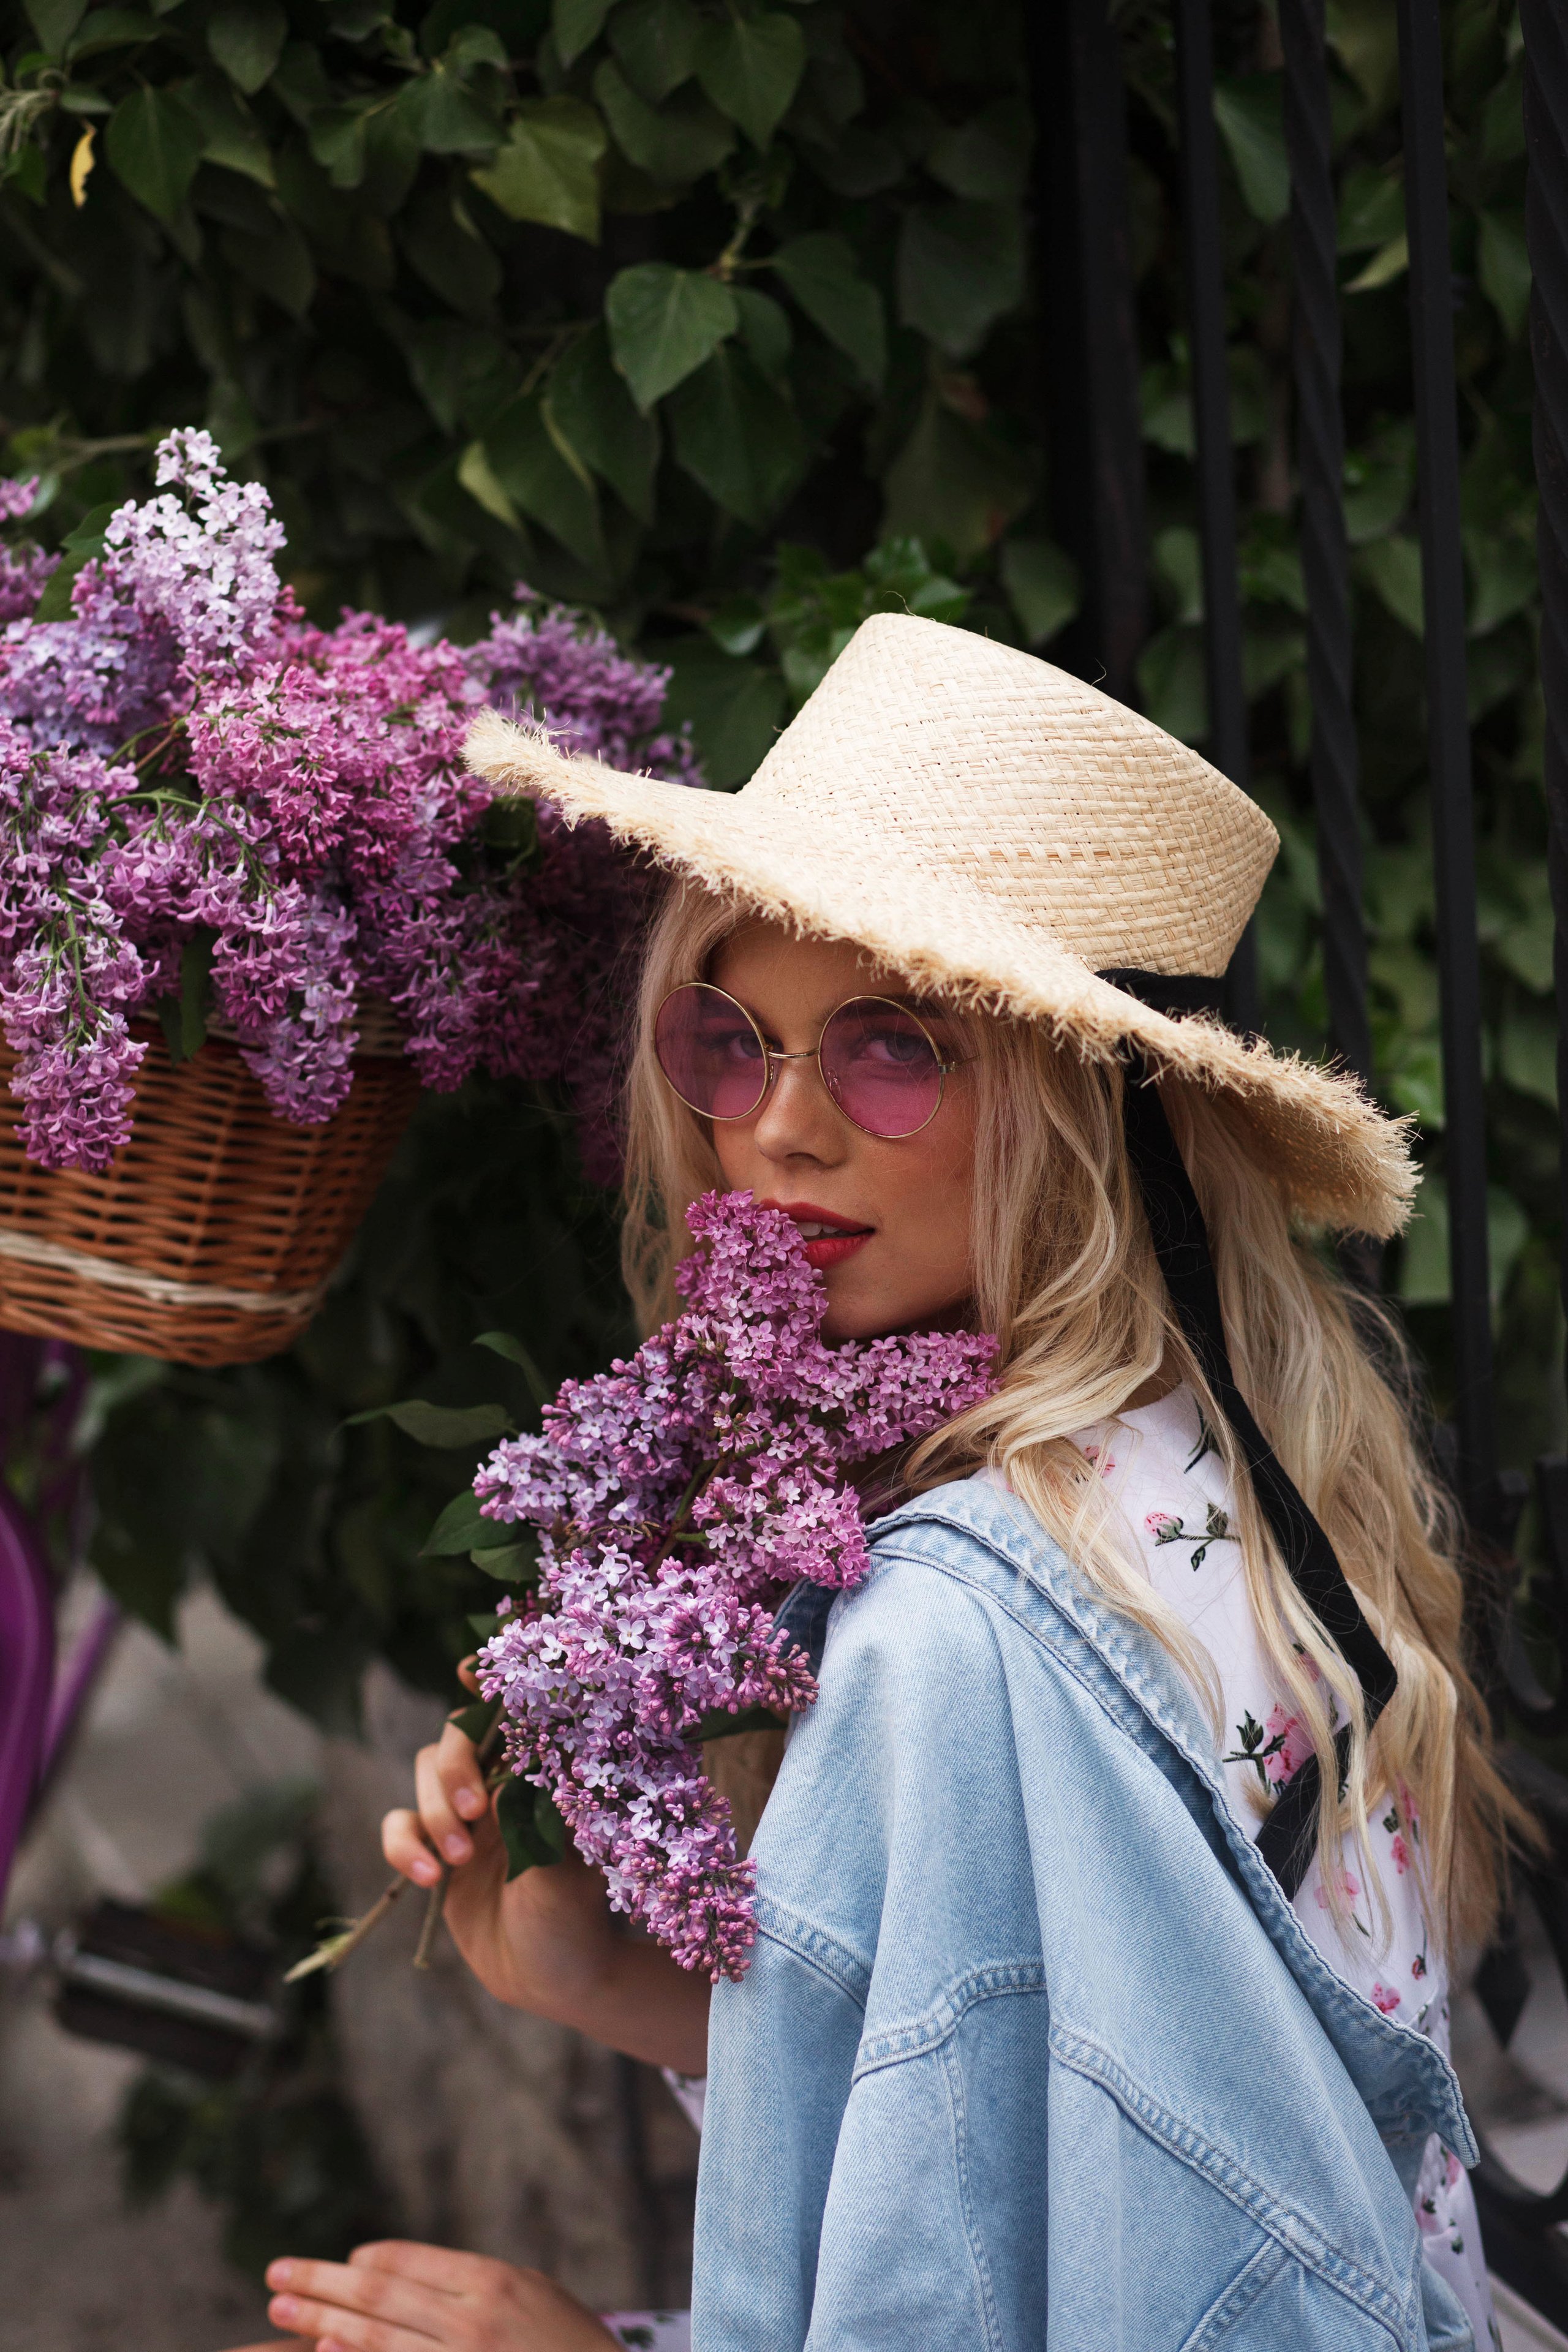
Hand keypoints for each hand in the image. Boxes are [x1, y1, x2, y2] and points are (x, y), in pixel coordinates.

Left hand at [235, 2242, 619, 2349]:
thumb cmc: (571, 2348)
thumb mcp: (534, 2295)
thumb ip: (476, 2285)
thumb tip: (407, 2275)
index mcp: (491, 2281)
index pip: (407, 2261)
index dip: (362, 2260)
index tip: (334, 2263)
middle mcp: (471, 2318)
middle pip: (379, 2291)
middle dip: (321, 2281)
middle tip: (276, 2275)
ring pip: (374, 2334)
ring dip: (320, 2319)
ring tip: (280, 2308)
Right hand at [381, 1707, 708, 2073]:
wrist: (553, 1982)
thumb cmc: (575, 1920)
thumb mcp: (566, 1872)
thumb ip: (539, 1823)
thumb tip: (516, 1769)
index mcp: (541, 1774)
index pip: (512, 1713)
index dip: (490, 1684)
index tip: (471, 1670)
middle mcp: (502, 1783)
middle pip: (456, 1737)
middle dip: (455, 1766)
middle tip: (473, 1810)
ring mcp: (465, 1815)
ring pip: (425, 1775)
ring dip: (433, 1811)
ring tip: (457, 1861)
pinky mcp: (435, 1850)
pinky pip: (400, 1826)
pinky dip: (404, 1845)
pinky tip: (430, 1878)